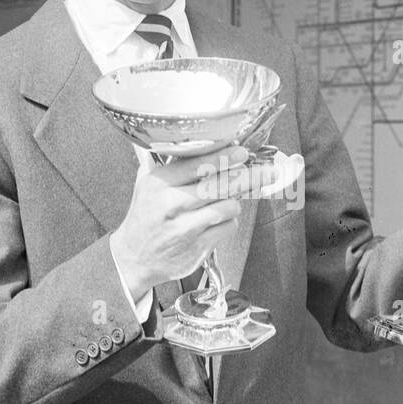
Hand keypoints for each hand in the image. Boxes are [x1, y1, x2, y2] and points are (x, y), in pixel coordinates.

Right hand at [110, 146, 255, 298]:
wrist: (134, 258)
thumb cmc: (145, 218)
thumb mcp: (147, 185)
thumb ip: (171, 164)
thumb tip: (204, 144)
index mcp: (159, 183)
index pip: (199, 164)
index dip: (225, 157)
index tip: (242, 152)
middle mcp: (172, 203)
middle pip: (221, 184)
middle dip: (249, 177)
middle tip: (267, 172)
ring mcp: (186, 227)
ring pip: (229, 205)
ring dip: (235, 202)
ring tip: (227, 200)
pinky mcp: (198, 246)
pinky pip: (228, 226)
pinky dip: (230, 221)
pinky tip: (218, 220)